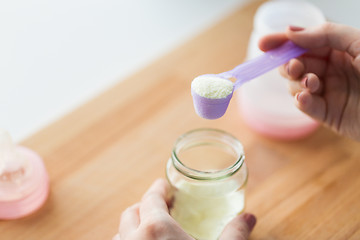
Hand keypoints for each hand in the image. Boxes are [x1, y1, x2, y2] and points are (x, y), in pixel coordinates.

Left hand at [113, 179, 255, 239]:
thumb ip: (234, 233)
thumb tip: (249, 217)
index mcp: (156, 231)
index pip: (151, 199)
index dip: (158, 190)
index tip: (162, 186)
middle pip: (131, 213)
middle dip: (144, 207)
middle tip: (159, 208)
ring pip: (120, 234)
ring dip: (133, 228)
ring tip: (149, 231)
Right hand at [259, 23, 359, 140]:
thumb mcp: (359, 43)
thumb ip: (325, 34)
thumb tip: (291, 32)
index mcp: (339, 50)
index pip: (303, 43)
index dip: (282, 42)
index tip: (263, 44)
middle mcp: (331, 70)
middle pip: (295, 64)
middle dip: (289, 64)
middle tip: (295, 67)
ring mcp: (328, 92)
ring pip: (295, 85)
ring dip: (297, 83)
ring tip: (312, 84)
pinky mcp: (327, 114)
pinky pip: (305, 106)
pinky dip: (300, 101)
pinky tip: (306, 97)